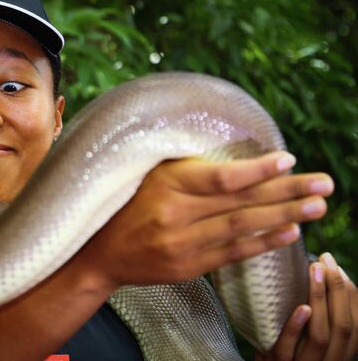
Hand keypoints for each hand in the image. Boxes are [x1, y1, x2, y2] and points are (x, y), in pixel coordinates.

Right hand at [76, 151, 333, 288]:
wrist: (101, 253)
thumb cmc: (128, 206)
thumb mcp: (151, 176)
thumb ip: (189, 169)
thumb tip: (241, 164)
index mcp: (165, 183)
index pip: (221, 177)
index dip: (258, 170)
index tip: (288, 160)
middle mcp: (174, 213)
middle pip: (240, 202)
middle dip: (286, 191)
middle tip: (324, 184)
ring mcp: (181, 243)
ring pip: (241, 227)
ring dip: (283, 217)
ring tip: (316, 207)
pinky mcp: (187, 266)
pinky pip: (231, 253)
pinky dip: (262, 243)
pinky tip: (289, 233)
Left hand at [256, 253, 357, 360]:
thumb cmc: (288, 349)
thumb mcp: (309, 335)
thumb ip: (319, 313)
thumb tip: (321, 272)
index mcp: (341, 351)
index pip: (356, 322)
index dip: (350, 294)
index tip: (336, 266)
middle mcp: (330, 359)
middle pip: (343, 327)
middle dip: (337, 290)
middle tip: (325, 261)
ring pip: (320, 336)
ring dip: (319, 300)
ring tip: (314, 271)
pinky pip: (288, 349)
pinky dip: (296, 327)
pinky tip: (301, 307)